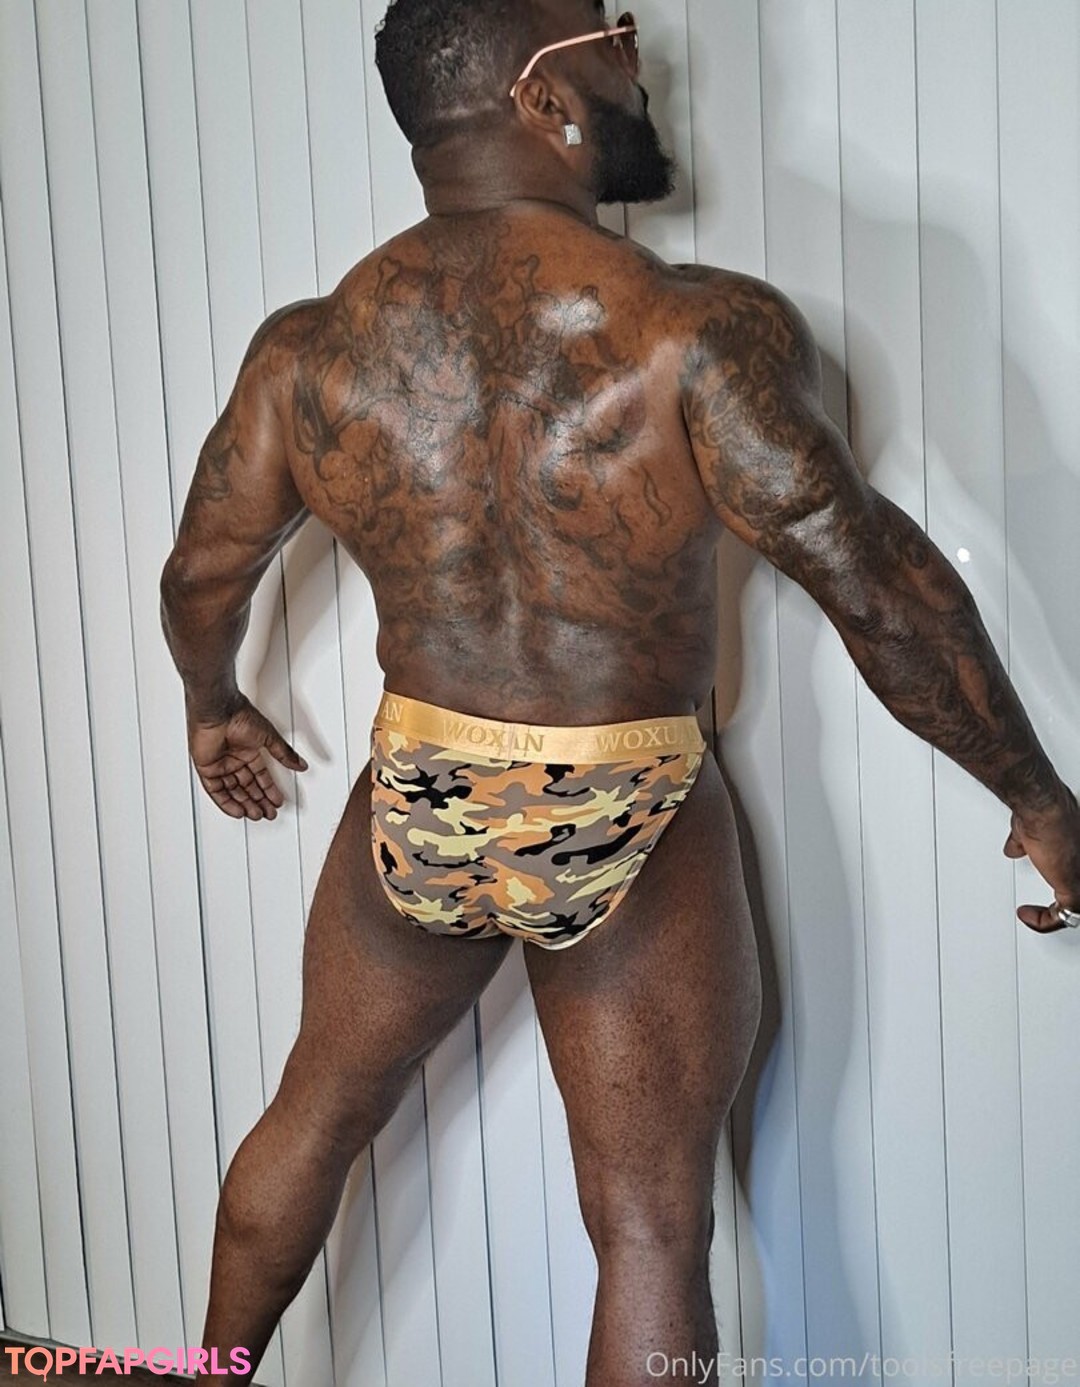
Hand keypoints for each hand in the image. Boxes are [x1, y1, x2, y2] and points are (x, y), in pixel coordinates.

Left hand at [188, 694, 307, 820]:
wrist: (219, 712)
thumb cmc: (240, 716)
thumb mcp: (269, 738)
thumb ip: (284, 754)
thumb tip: (300, 764)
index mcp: (248, 751)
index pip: (260, 776)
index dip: (269, 790)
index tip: (277, 801)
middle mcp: (233, 759)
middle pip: (247, 786)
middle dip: (259, 801)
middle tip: (268, 813)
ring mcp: (220, 764)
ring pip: (233, 791)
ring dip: (245, 804)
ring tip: (256, 815)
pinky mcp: (206, 768)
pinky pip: (216, 791)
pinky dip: (226, 803)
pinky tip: (237, 811)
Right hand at [1003, 791, 1079, 931]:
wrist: (1042, 810)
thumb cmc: (1042, 811)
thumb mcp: (1029, 831)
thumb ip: (1025, 843)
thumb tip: (1015, 848)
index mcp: (1079, 849)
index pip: (1075, 872)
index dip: (1061, 883)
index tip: (1045, 883)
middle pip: (1076, 892)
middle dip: (1061, 902)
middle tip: (1044, 910)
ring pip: (1074, 907)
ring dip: (1052, 914)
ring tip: (1034, 915)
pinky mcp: (1074, 890)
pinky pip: (1062, 917)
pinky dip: (1042, 921)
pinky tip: (1026, 914)